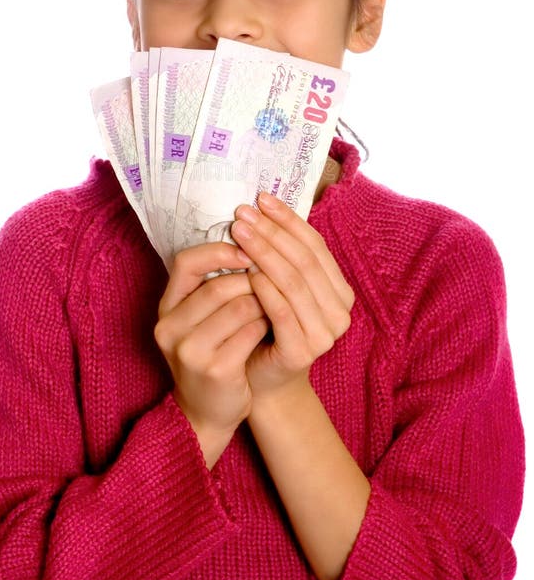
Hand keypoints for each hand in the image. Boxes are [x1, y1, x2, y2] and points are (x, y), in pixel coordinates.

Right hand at [155, 241, 268, 464]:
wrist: (207, 414)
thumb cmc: (211, 356)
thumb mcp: (199, 320)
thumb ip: (211, 287)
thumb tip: (249, 244)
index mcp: (166, 309)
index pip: (185, 263)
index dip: (218, 251)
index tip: (246, 251)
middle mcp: (170, 328)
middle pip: (218, 285)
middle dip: (251, 279)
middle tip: (273, 277)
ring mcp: (190, 351)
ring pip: (239, 307)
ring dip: (264, 301)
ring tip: (276, 301)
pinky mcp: (215, 370)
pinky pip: (250, 333)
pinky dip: (266, 325)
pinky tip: (273, 326)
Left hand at [230, 192, 353, 398]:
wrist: (264, 381)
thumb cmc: (270, 328)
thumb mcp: (282, 288)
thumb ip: (284, 258)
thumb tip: (263, 207)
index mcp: (341, 292)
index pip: (315, 246)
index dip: (289, 220)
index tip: (262, 198)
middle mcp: (341, 312)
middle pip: (303, 260)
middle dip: (272, 232)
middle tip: (243, 212)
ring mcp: (325, 333)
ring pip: (293, 281)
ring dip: (264, 252)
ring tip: (239, 232)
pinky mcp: (303, 350)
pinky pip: (281, 310)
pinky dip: (264, 286)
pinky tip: (246, 269)